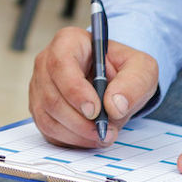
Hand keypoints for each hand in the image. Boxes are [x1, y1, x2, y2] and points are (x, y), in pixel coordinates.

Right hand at [29, 27, 158, 147]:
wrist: (116, 82)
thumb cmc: (124, 69)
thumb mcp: (141, 68)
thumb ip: (133, 83)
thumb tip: (114, 105)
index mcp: (69, 42)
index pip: (61, 64)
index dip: (75, 91)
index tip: (95, 110)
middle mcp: (47, 62)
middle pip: (52, 97)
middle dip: (80, 121)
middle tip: (105, 130)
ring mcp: (40, 86)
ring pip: (47, 116)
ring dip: (76, 133)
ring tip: (102, 135)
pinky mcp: (40, 108)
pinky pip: (48, 130)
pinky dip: (70, 140)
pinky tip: (90, 137)